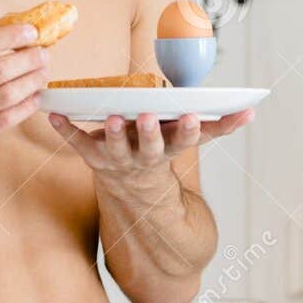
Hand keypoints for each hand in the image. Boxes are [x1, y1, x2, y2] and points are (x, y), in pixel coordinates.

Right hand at [0, 18, 49, 170]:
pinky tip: (34, 96)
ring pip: (7, 96)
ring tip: (43, 73)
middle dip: (30, 59)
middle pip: (0, 70)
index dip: (12, 35)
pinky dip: (26, 107)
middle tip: (45, 54)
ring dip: (32, 82)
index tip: (32, 32)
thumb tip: (10, 20)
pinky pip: (5, 121)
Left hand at [46, 108, 254, 179]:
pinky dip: (64, 130)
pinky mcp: (93, 157)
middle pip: (148, 146)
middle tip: (145, 117)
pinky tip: (52, 114)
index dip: (188, 130)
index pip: (183, 140)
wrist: (135, 191)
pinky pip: (77, 143)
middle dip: (148, 132)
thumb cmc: (162, 151)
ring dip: (111, 132)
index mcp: (170, 149)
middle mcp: (144, 157)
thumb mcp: (190, 140)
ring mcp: (117, 159)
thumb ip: (220, 126)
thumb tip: (250, 111)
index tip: (192, 116)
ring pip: (114, 147)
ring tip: (109, 116)